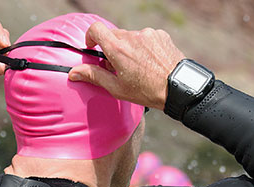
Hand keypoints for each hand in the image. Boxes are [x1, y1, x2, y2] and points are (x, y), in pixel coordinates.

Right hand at [67, 22, 184, 109]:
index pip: (96, 29)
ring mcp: (147, 34)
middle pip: (114, 36)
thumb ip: (94, 76)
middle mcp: (132, 36)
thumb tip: (74, 73)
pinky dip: (145, 47)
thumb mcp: (117, 88)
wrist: (179, 88)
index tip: (93, 46)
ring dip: (130, 48)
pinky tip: (151, 62)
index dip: (91, 36)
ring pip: (131, 37)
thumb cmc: (147, 91)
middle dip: (113, 48)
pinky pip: (146, 37)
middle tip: (118, 67)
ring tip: (139, 67)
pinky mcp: (160, 34)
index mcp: (118, 49)